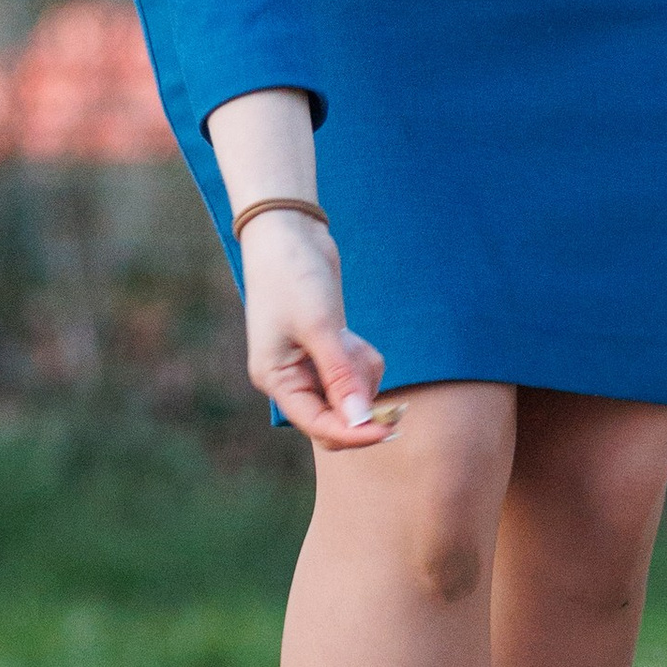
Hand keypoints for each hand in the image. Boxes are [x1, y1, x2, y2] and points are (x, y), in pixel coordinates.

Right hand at [238, 211, 388, 450]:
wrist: (290, 233)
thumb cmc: (293, 276)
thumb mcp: (319, 327)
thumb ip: (341, 376)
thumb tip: (361, 420)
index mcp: (276, 380)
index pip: (317, 425)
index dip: (354, 432)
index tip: (389, 429)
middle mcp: (290, 379)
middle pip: (335, 419)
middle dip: (361, 402)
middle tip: (377, 375)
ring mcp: (308, 366)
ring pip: (351, 395)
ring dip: (362, 373)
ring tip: (351, 338)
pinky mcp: (326, 351)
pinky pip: (355, 372)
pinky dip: (362, 359)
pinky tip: (352, 335)